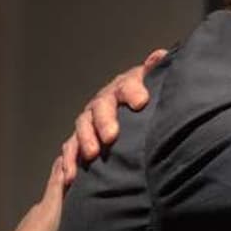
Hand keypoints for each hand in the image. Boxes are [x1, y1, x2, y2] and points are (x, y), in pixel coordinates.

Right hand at [61, 49, 166, 183]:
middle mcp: (103, 101)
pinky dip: (69, 161)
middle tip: (112, 136)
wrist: (132, 110)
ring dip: (86, 140)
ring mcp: (90, 120)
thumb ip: (154, 71)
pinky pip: (70, 148)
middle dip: (105, 121)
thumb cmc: (145, 99)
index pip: (126, 84)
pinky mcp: (81, 139)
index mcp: (123, 87)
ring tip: (92, 154)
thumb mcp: (152, 84)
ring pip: (83, 127)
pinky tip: (71, 175)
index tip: (141, 101)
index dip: (133, 91)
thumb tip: (160, 55)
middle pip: (101, 107)